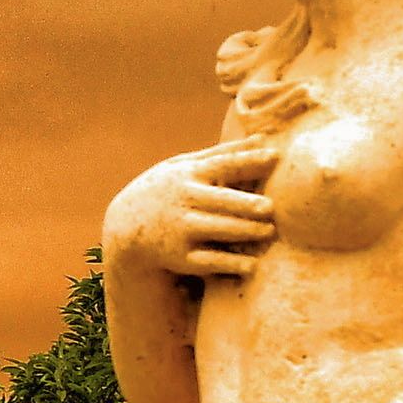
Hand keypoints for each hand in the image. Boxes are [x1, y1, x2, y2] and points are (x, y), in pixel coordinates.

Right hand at [104, 138, 279, 279]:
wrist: (127, 226)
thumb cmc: (167, 190)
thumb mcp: (185, 167)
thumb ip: (223, 154)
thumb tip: (262, 138)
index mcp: (188, 175)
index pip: (223, 165)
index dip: (249, 160)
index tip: (276, 158)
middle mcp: (184, 201)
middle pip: (223, 200)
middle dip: (248, 204)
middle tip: (271, 208)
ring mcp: (181, 230)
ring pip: (219, 230)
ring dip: (246, 231)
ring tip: (269, 231)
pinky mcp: (181, 257)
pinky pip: (211, 261)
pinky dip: (232, 264)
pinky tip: (253, 264)